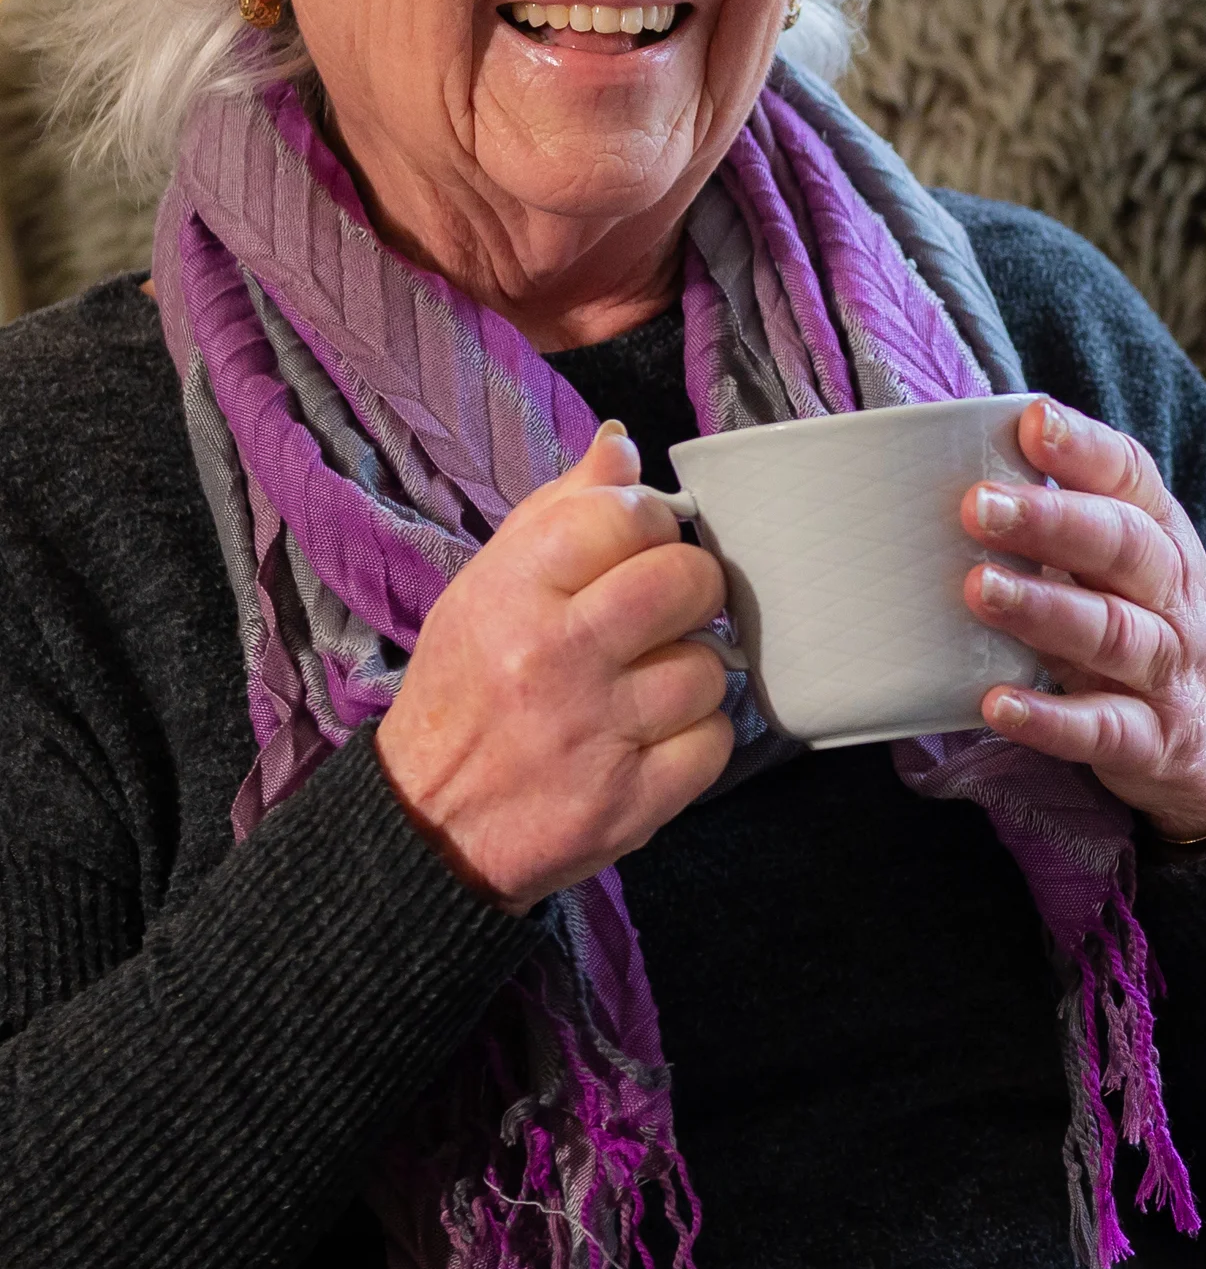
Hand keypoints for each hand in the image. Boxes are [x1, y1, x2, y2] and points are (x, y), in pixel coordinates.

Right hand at [377, 424, 734, 912]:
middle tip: (664, 614)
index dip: (651, 524)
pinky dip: (696, 741)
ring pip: (709, 668)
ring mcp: (595, 734)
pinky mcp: (630, 801)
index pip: (626, 515)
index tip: (640, 547)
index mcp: (513, 593)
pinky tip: (651, 739)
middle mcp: (554, 659)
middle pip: (688, 583)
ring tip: (644, 688)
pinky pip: (715, 742)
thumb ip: (558, 512)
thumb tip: (620, 445)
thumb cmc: (466, 691)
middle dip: (692, 592)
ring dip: (689, 675)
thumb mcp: (485, 587)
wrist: (427, 824)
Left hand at [962, 400, 1205, 841]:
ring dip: (1045, 610)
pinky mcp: (1150, 741)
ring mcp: (1166, 670)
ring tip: (981, 589)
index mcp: (1161, 535)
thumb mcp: (1120, 558)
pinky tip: (997, 704)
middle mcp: (1171, 595)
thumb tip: (946, 459)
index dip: (1084, 448)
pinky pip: (1103, 729)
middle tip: (979, 506)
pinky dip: (1050, 720)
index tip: (1032, 421)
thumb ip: (1057, 512)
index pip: (1131, 478)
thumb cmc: (1141, 617)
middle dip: (1053, 522)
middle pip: (1122, 548)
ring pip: (1113, 634)